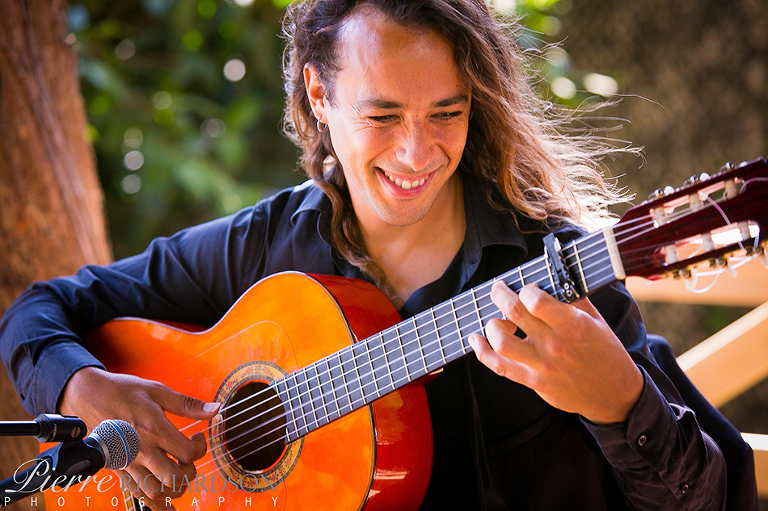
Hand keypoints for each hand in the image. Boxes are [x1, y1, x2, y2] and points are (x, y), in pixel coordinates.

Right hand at [59, 367, 219, 509]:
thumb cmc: (122, 391)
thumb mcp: (158, 390)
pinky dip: (154, 504)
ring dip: (174, 489)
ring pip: (156, 492)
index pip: (187, 453)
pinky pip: (137, 495)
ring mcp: (128, 462)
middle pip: (174, 477)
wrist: (88, 396)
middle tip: (187, 458)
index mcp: (154, 429)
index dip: (200, 447)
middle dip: (190, 471)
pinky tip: (166, 503)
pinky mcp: (118, 469)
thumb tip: (215, 409)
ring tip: (179, 474)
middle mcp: (141, 450)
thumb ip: (187, 404)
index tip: (197, 438)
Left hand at [468, 282, 643, 424]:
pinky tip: (476, 339)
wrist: (615, 395)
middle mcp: (555, 346)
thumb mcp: (596, 320)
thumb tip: (552, 275)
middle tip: (498, 289)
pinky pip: (499, 367)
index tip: (527, 289)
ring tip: (498, 320)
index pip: (537, 302)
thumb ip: (572, 299)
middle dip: (500, 295)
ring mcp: (542, 366)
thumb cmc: (605, 352)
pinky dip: (481, 351)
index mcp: (573, 326)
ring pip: (501, 343)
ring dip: (492, 325)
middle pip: (514, 313)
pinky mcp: (533, 382)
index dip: (526, 289)